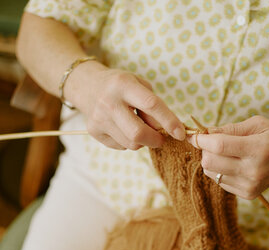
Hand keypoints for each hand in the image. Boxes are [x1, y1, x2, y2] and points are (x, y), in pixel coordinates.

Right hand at [65, 61, 184, 149]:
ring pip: (131, 144)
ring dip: (142, 141)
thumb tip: (165, 130)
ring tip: (138, 127)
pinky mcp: (93, 131)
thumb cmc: (121, 86)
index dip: (169, 121)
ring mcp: (99, 118)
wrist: (87, 86)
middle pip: (138, 133)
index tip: (180, 133)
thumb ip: (153, 105)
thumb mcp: (139, 84)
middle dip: (155, 140)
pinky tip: (124, 128)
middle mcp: (109, 102)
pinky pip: (120, 146)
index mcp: (124, 85)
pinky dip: (128, 141)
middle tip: (161, 138)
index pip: (151, 105)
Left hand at [187, 116, 268, 198]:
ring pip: (212, 173)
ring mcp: (250, 185)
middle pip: (210, 163)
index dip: (201, 139)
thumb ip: (230, 128)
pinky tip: (233, 163)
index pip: (219, 146)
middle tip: (211, 142)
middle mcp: (253, 170)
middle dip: (204, 150)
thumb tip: (206, 132)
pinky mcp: (248, 194)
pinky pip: (220, 182)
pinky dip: (220, 171)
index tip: (194, 134)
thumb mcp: (259, 124)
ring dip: (211, 161)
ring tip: (225, 153)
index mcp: (258, 149)